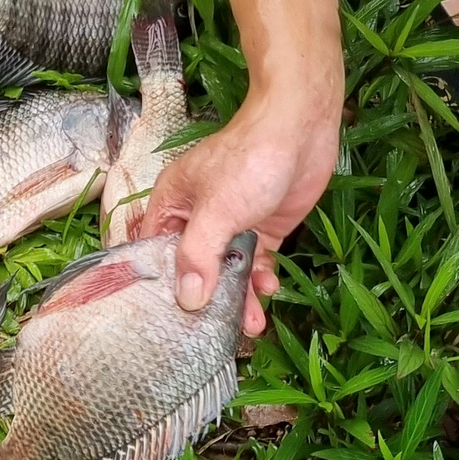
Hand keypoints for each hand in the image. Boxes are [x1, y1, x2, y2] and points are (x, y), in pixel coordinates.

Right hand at [143, 86, 340, 334]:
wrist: (302, 129)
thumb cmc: (250, 159)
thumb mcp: (217, 210)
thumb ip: (199, 255)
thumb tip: (187, 300)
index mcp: (173, 204)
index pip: (156, 252)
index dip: (161, 285)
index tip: (168, 320)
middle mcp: (198, 216)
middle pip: (195, 268)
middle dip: (208, 300)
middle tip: (218, 331)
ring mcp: (232, 222)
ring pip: (228, 270)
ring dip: (240, 297)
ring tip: (253, 323)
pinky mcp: (262, 227)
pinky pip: (255, 262)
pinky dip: (261, 279)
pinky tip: (270, 288)